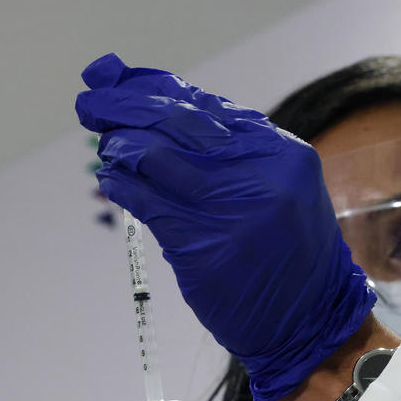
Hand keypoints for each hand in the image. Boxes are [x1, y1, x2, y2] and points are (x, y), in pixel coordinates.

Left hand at [75, 53, 375, 400]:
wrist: (310, 320)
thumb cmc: (290, 252)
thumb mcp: (282, 190)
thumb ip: (235, 154)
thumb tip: (165, 110)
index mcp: (284, 155)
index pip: (209, 107)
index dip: (156, 88)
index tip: (119, 80)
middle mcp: (262, 177)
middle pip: (179, 124)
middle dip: (126, 108)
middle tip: (91, 102)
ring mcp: (233, 213)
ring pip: (158, 160)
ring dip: (121, 146)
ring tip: (106, 143)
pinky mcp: (204, 248)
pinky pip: (150, 205)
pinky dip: (124, 186)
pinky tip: (113, 179)